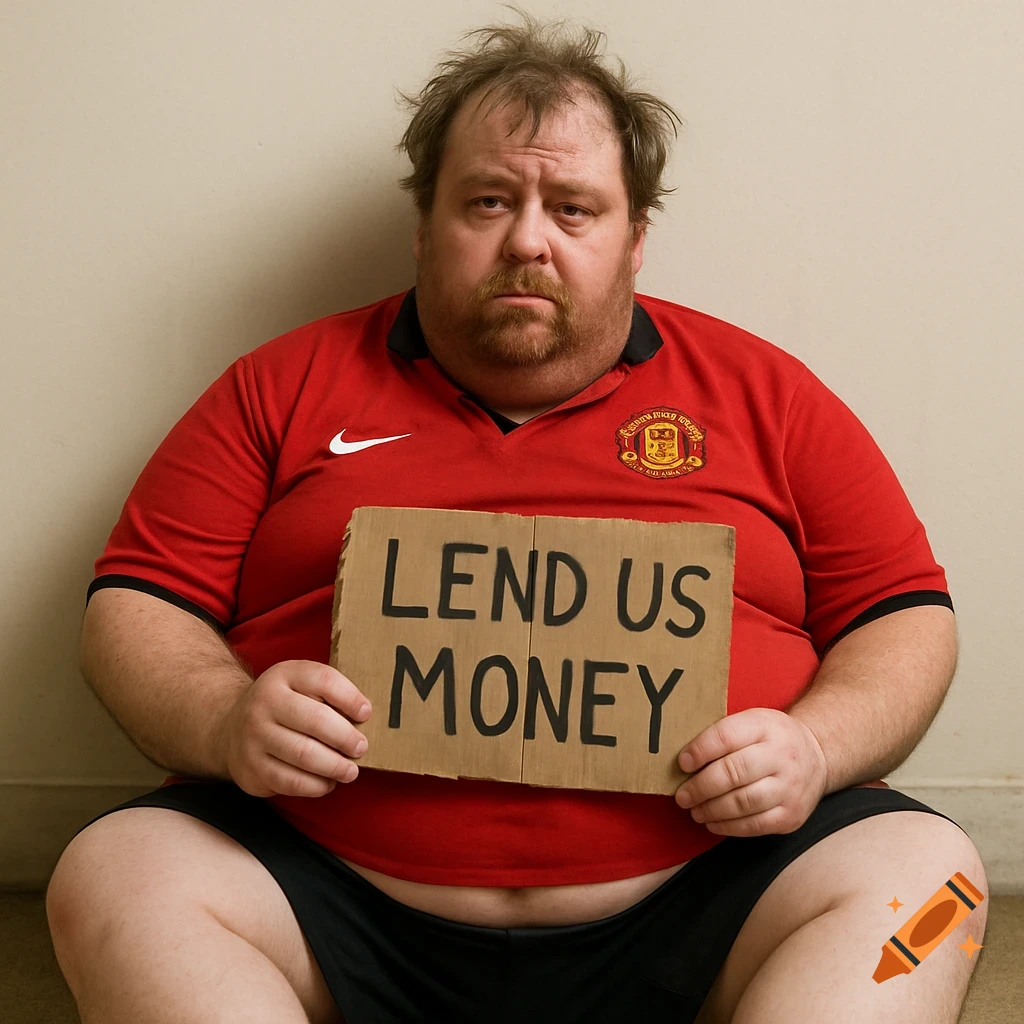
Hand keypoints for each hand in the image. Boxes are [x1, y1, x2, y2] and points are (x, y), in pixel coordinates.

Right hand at [216, 660, 372, 798]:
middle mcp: (265, 702)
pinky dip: (316, 785)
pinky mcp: (251, 768)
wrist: (230, 726)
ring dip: (335, 766)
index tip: (366, 713)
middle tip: (362, 748)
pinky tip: (328, 783)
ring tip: (350, 771)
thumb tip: (366, 718)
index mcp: (284, 675)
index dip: (350, 698)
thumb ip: (329, 693)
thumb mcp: (300, 685)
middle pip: (316, 720)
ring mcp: (254, 736)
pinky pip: (291, 782)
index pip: (324, 680)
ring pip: (304, 754)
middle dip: (346, 737)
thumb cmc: (283, 706)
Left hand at [674, 708, 827, 836]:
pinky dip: (728, 826)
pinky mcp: (792, 815)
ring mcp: (790, 788)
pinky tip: (713, 821)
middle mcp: (782, 756)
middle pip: (733, 773)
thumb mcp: (753, 722)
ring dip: (711, 809)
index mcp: (766, 726)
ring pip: (742, 802)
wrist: (817, 756)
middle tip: (682, 795)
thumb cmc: (772, 739)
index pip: (726, 736)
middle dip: (700, 787)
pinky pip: (754, 825)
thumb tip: (685, 760)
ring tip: (694, 810)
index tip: (682, 763)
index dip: (700, 751)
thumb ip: (723, 735)